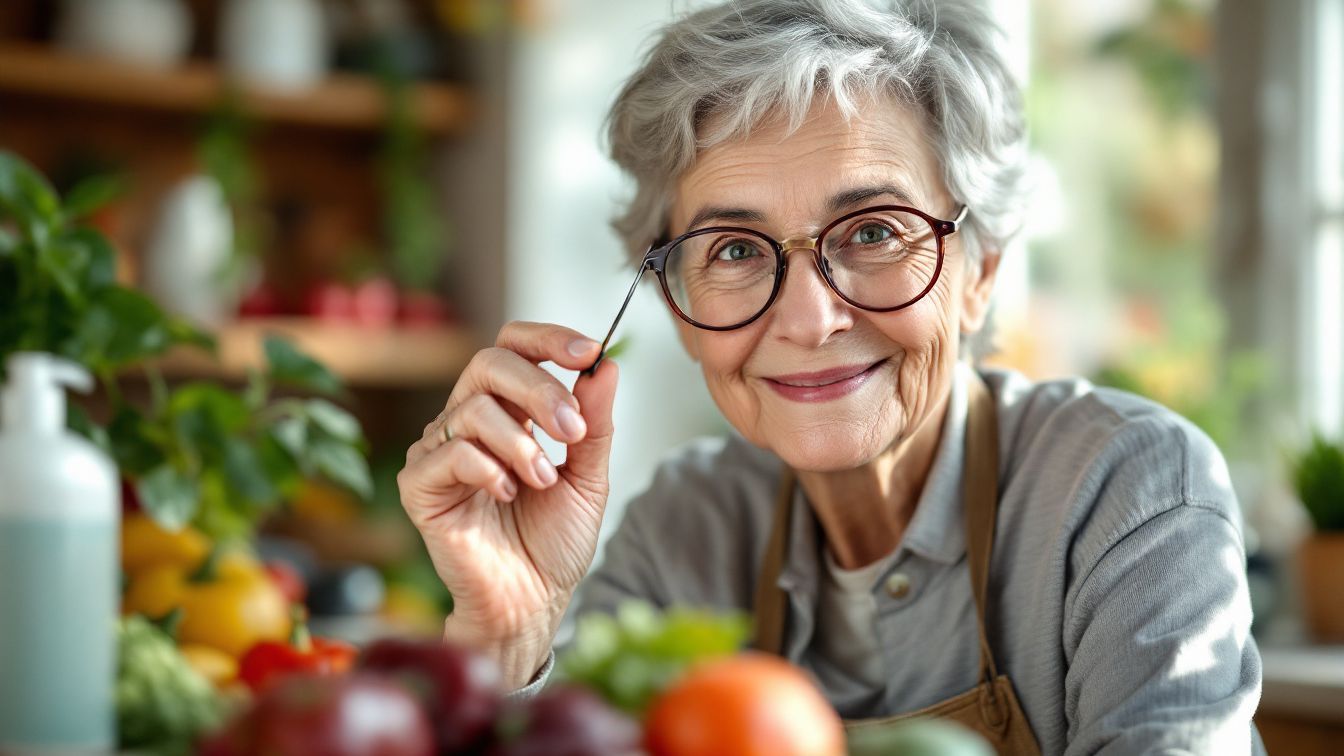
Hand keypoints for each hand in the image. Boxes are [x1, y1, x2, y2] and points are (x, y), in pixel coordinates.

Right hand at [396, 321, 618, 687]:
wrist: (531, 603)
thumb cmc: (554, 542)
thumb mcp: (589, 476)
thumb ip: (594, 423)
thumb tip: (607, 365)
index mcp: (508, 410)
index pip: (515, 347)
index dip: (549, 339)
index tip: (590, 351)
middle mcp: (468, 420)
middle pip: (491, 363)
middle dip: (540, 389)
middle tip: (572, 432)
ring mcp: (439, 450)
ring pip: (473, 408)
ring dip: (521, 444)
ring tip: (543, 482)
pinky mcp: (419, 485)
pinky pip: (450, 452)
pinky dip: (489, 469)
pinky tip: (507, 496)